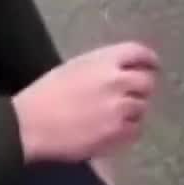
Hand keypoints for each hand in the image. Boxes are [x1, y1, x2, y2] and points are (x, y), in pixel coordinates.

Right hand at [11, 42, 158, 163]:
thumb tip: (123, 73)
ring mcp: (120, 107)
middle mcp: (117, 80)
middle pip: (147, 82)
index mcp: (104, 60)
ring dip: (133, 111)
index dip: (149, 59)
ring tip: (113, 116)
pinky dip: (128, 131)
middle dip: (142, 88)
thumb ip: (101, 67)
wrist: (31, 125)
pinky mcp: (117, 132)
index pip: (139, 52)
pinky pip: (136, 130)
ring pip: (142, 107)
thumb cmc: (45, 95)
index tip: (153, 65)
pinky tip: (112, 131)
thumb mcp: (74, 68)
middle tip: (131, 96)